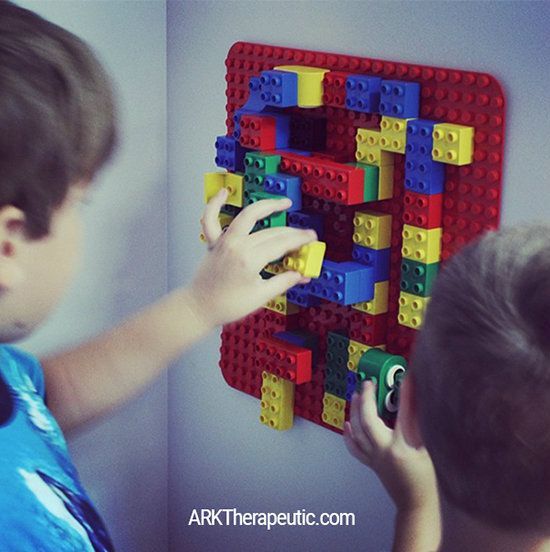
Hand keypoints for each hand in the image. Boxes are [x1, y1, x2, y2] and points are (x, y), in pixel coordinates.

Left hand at [188, 188, 315, 328]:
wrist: (199, 308)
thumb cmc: (226, 305)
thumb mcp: (260, 296)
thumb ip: (283, 282)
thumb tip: (300, 275)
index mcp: (249, 260)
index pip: (282, 244)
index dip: (300, 240)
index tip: (311, 238)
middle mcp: (236, 246)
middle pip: (271, 232)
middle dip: (291, 232)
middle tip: (304, 235)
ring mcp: (224, 241)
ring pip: (248, 216)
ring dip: (266, 206)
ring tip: (283, 203)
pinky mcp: (213, 242)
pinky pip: (211, 218)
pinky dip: (215, 203)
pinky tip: (224, 192)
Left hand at [344, 380, 438, 512]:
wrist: (419, 508)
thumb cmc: (431, 484)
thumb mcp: (433, 452)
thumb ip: (425, 428)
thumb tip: (421, 404)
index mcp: (405, 448)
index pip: (405, 413)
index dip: (406, 392)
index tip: (408, 376)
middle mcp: (386, 451)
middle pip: (369, 419)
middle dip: (368, 398)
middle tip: (370, 382)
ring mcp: (376, 458)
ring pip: (358, 431)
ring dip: (356, 410)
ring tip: (357, 395)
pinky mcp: (373, 464)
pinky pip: (356, 448)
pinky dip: (349, 434)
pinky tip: (347, 423)